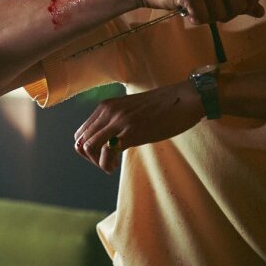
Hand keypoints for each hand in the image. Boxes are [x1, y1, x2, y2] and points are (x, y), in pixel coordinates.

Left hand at [73, 81, 204, 173]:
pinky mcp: (131, 131)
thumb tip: (108, 142)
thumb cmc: (162, 108)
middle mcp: (108, 111)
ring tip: (111, 166)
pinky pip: (106, 152)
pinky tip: (117, 166)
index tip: (103, 156)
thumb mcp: (132, 110)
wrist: (184, 99)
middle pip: (81, 142)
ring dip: (98, 162)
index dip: (88, 150)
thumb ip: (117, 121)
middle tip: (108, 163)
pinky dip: (107, 164)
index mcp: (106, 106)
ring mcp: (118, 121)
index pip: (81, 133)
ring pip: (88, 147)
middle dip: (91, 159)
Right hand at [138, 0, 263, 24]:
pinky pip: (203, 18)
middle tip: (207, 5)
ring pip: (222, 14)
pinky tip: (184, 8)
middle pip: (241, 5)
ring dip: (207, 16)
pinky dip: (194, 19)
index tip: (224, 1)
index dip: (243, 4)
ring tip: (194, 4)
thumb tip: (261, 12)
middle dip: (224, 13)